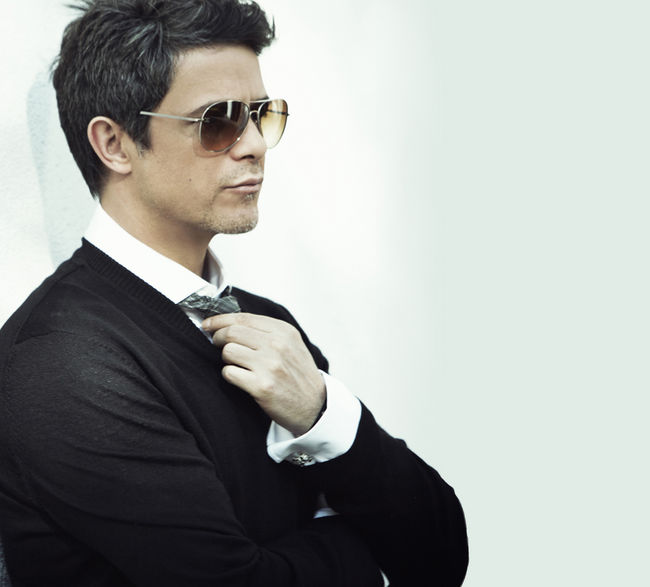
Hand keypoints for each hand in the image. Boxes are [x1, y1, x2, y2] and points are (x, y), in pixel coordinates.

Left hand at [202, 313, 325, 435]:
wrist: (314, 405)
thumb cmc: (298, 374)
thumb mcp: (291, 344)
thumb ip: (267, 331)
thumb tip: (230, 323)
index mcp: (284, 331)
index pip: (243, 318)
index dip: (220, 320)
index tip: (208, 324)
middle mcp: (277, 345)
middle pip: (231, 332)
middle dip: (218, 338)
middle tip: (217, 345)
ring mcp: (269, 365)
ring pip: (228, 351)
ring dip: (226, 359)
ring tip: (237, 364)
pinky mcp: (261, 386)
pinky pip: (229, 373)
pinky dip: (230, 375)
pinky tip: (240, 378)